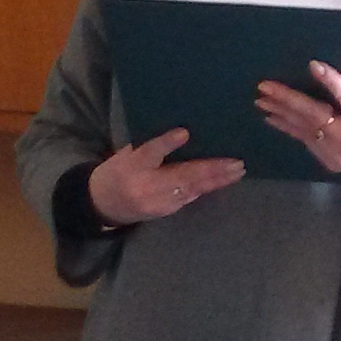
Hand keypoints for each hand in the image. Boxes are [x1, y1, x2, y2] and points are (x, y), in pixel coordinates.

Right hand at [86, 128, 244, 225]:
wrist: (103, 204)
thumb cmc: (118, 171)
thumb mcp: (127, 153)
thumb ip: (150, 144)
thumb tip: (183, 130)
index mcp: (133, 164)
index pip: (150, 151)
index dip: (166, 143)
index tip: (184, 132)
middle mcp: (146, 185)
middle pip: (181, 175)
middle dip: (211, 169)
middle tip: (235, 162)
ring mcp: (158, 202)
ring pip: (191, 189)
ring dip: (216, 180)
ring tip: (237, 171)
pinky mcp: (166, 210)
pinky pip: (190, 197)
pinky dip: (208, 188)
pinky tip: (224, 181)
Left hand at [255, 62, 340, 181]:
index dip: (331, 81)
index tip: (314, 66)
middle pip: (314, 115)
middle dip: (288, 99)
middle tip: (266, 87)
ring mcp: (335, 152)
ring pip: (304, 129)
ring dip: (280, 113)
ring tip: (261, 100)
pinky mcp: (328, 160)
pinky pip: (304, 141)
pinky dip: (287, 128)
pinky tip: (273, 118)